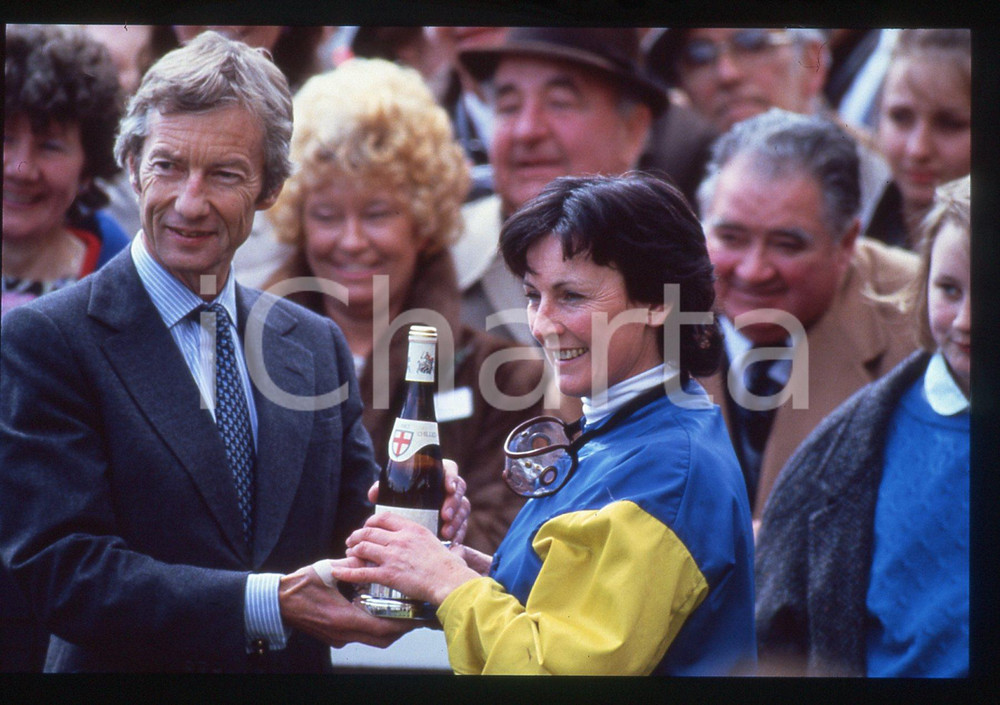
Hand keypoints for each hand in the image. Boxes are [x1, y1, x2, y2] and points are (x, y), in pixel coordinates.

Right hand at [278, 561, 415, 648]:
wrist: (277, 602)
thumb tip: (368, 557)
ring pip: (372, 640)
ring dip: (387, 630)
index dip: (401, 623)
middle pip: (381, 639)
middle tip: (412, 616)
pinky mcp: (335, 637)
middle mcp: (343, 632)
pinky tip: (376, 612)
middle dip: (399, 629)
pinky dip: (373, 628)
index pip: (381, 627)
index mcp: (343, 618)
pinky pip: (360, 636)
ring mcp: (338, 637)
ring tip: (398, 614)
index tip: (414, 616)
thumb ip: (350, 565)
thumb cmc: (299, 586)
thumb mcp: (326, 570)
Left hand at [332, 511, 480, 605]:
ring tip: (348, 553)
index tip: (368, 526)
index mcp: (412, 529)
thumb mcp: (446, 548)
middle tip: (352, 540)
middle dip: (357, 535)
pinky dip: (346, 572)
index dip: (372, 521)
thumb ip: (443, 546)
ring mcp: (391, 556)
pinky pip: (361, 572)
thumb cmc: (450, 568)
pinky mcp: (387, 575)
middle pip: (369, 532)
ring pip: (363, 548)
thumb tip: (457, 551)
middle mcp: (399, 539)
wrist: (448, 582)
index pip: (385, 518)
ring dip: (352, 550)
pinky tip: (337, 572)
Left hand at [367, 458, 470, 543]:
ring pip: (463, 509)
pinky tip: (452, 542)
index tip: (448, 487)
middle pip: (459, 491)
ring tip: (446, 533)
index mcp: (438, 475)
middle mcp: (450, 488)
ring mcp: (456, 504)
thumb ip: (386, 491)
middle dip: (453, 504)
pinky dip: (459, 534)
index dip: (452, 477)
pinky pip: (463, 526)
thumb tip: (373, 495)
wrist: (413, 524)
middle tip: (444, 516)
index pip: (450, 469)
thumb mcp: (398, 494)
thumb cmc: (405, 501)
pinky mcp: (458, 519)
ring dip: (457, 521)